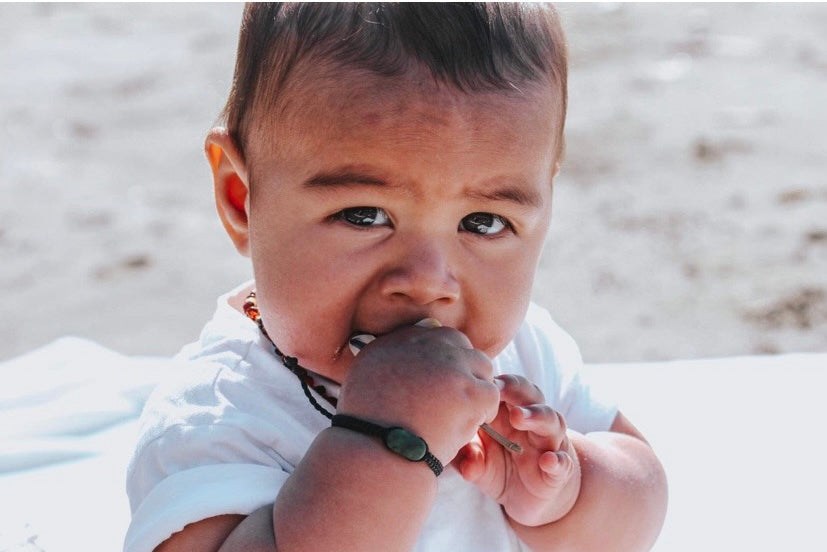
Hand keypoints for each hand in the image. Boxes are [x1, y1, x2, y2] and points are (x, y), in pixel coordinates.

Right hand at [337, 324, 499, 463]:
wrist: (374, 451)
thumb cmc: (365, 421)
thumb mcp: (367, 371)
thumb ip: (392, 351)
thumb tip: (421, 335)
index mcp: (402, 338)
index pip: (437, 335)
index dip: (442, 360)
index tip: (437, 382)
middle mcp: (429, 344)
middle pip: (461, 347)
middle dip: (462, 369)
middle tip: (453, 398)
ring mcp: (452, 366)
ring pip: (481, 367)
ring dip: (474, 388)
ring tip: (459, 414)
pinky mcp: (470, 392)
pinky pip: (491, 394)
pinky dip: (484, 411)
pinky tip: (466, 425)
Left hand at [453, 374, 580, 526]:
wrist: (531, 498)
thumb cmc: (501, 469)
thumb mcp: (480, 465)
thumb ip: (470, 461)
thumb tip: (466, 465)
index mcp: (509, 415)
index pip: (507, 388)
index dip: (495, 382)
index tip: (480, 379)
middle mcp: (532, 424)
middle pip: (531, 395)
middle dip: (515, 389)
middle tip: (497, 388)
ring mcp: (549, 445)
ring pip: (551, 421)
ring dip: (535, 416)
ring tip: (517, 417)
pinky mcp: (559, 472)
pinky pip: (564, 463)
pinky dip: (558, 461)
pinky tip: (548, 461)